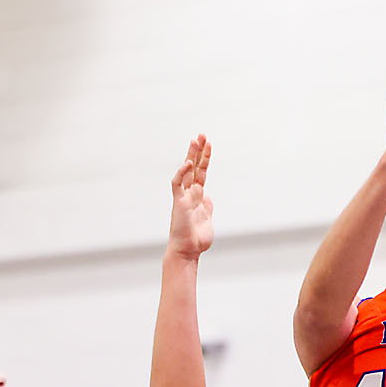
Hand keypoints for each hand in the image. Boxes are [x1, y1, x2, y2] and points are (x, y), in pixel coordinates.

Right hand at [168, 136, 213, 259]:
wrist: (188, 251)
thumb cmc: (196, 239)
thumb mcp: (206, 219)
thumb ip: (207, 207)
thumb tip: (207, 198)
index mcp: (198, 196)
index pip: (201, 172)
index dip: (204, 158)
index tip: (208, 144)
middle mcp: (190, 193)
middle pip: (195, 167)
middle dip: (198, 151)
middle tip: (202, 135)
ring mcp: (184, 197)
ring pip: (187, 171)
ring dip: (192, 156)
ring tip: (196, 140)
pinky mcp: (179, 203)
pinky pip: (177, 184)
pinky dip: (181, 173)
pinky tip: (188, 164)